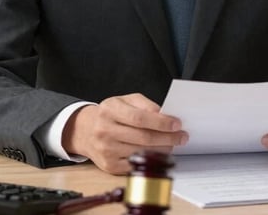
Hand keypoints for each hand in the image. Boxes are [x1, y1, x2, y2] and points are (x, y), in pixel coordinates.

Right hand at [61, 93, 187, 173]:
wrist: (86, 131)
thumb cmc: (110, 114)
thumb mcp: (125, 100)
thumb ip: (145, 105)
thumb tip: (164, 114)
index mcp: (110, 110)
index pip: (140, 118)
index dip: (161, 122)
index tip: (177, 124)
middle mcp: (105, 130)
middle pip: (143, 137)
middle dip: (167, 138)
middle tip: (182, 136)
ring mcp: (106, 150)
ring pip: (142, 152)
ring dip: (163, 149)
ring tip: (173, 144)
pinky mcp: (109, 165)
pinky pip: (136, 164)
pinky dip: (151, 160)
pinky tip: (159, 154)